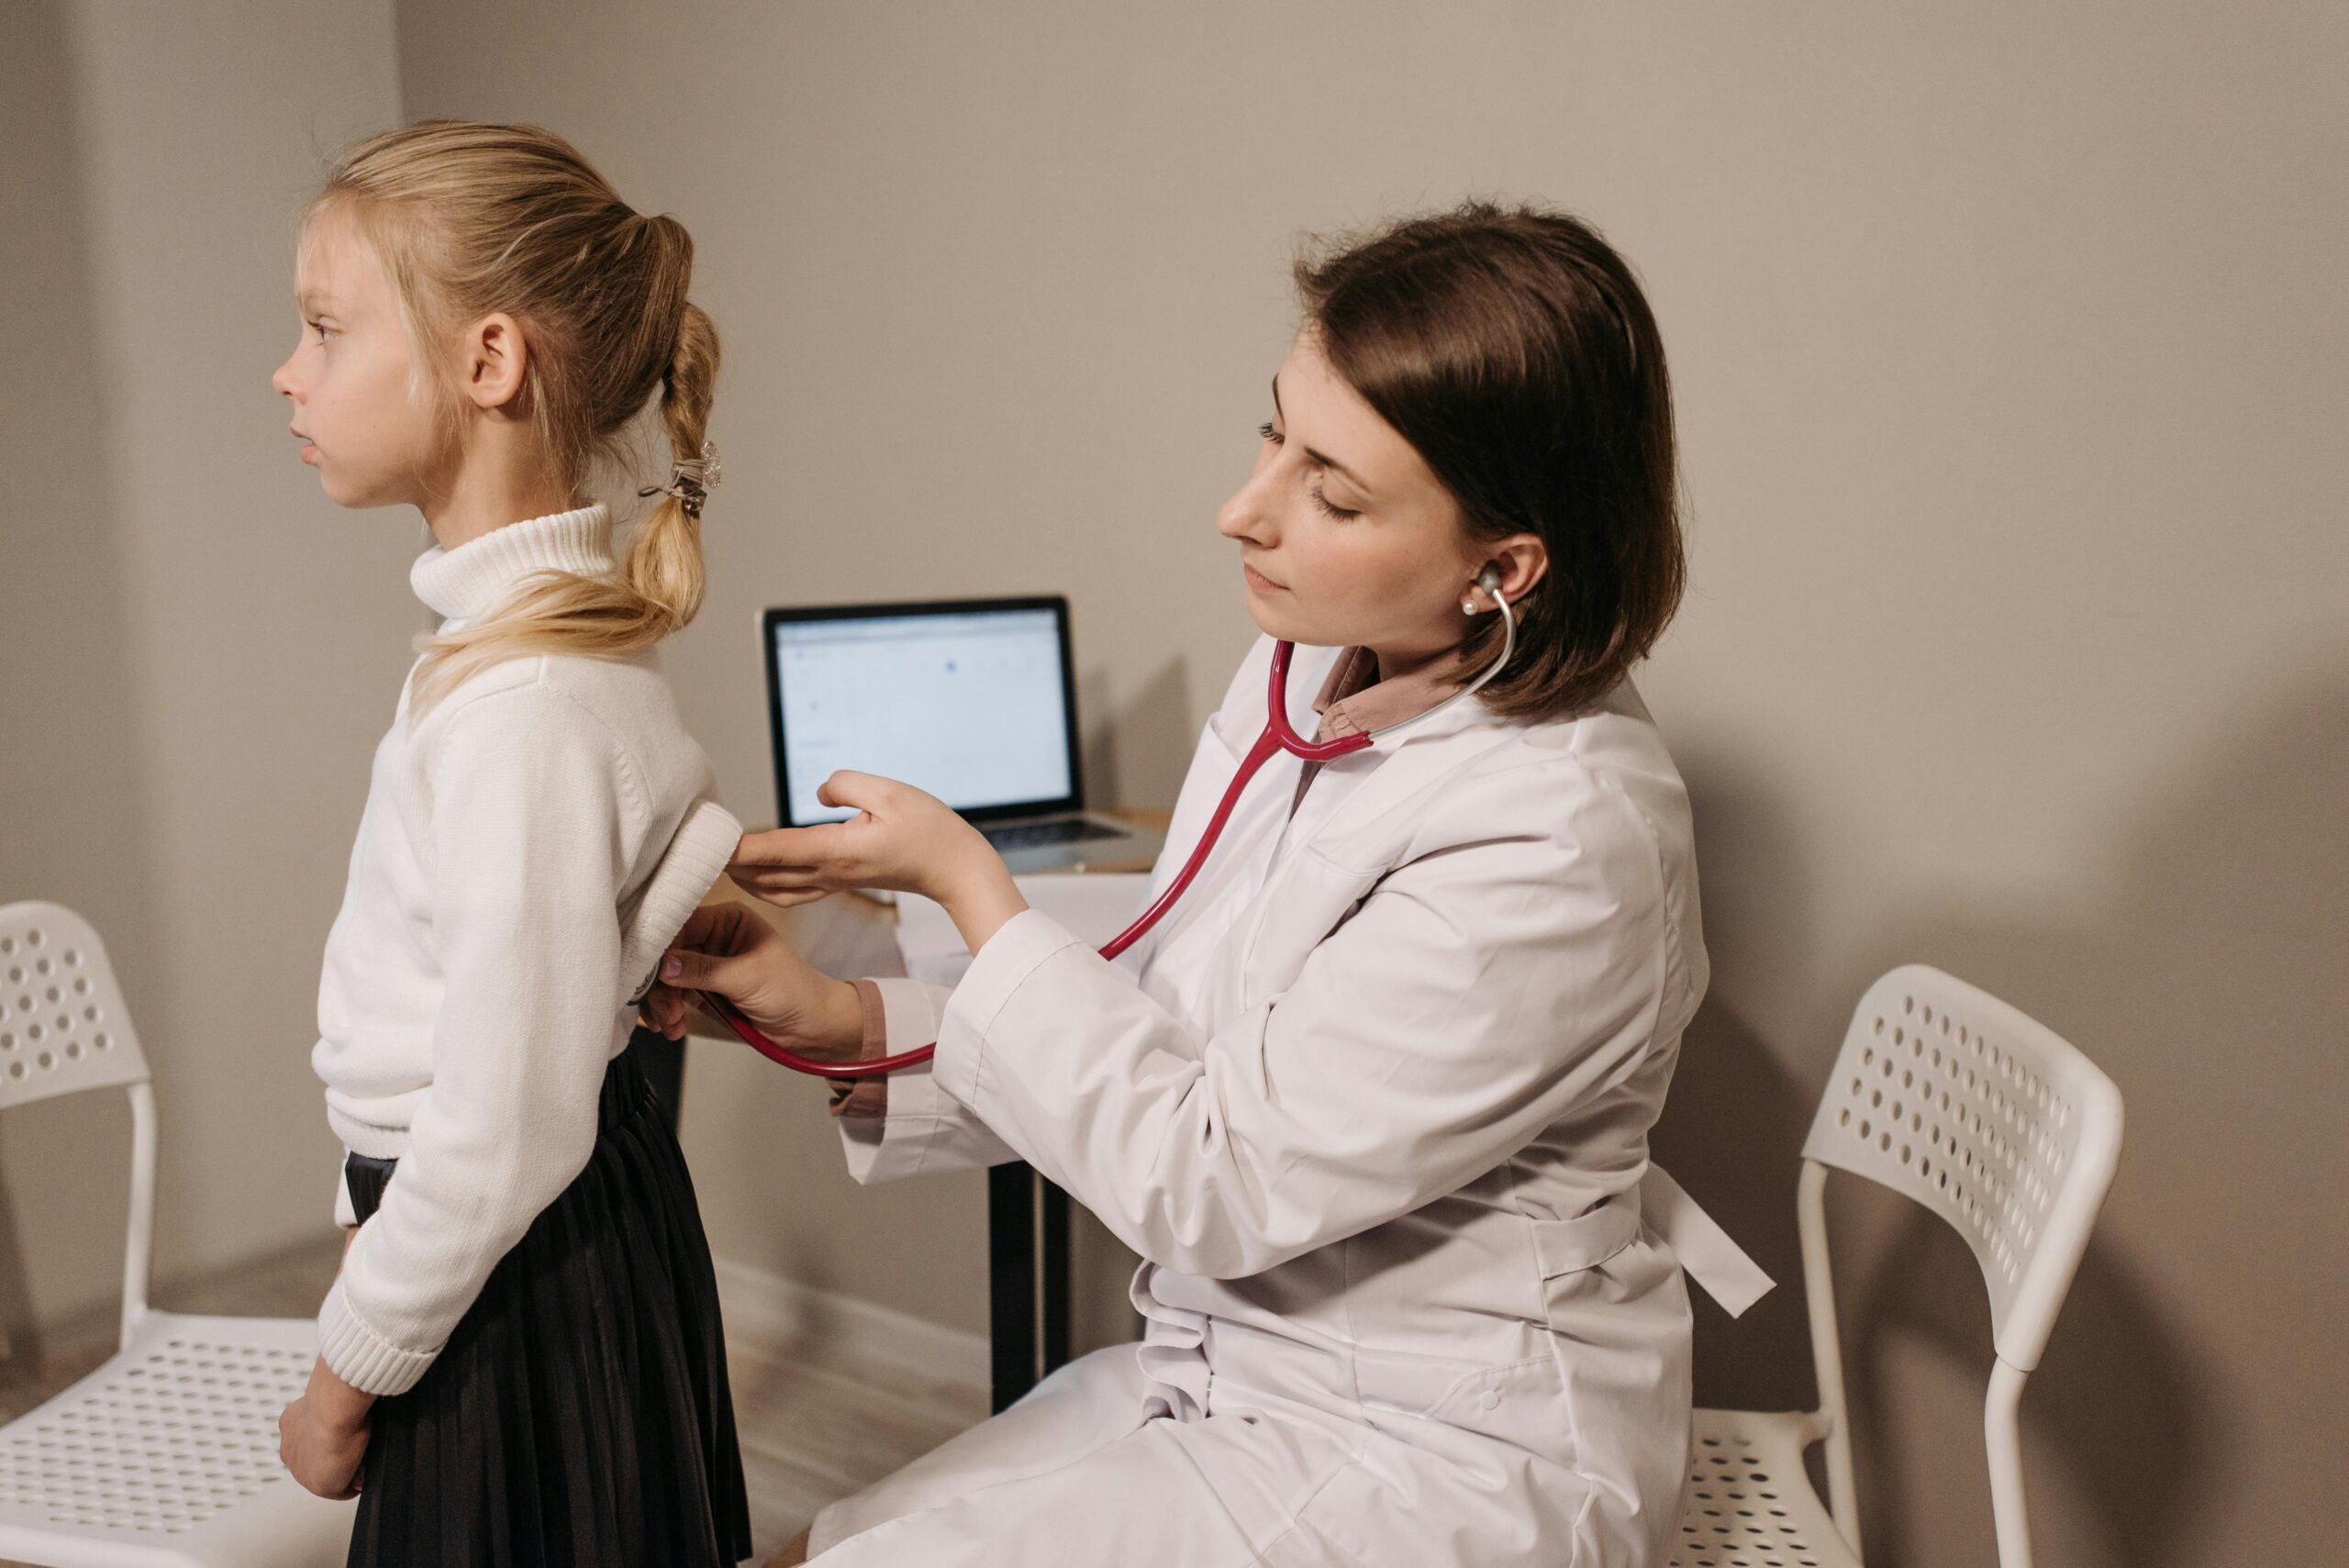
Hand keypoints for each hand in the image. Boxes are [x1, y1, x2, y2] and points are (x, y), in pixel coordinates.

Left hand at [278, 1357, 371, 1498]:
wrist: (333, 1408)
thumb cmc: (338, 1396)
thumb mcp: (332, 1400)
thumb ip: (335, 1412)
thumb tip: (353, 1422)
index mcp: (290, 1425)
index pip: (311, 1440)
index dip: (333, 1440)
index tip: (350, 1435)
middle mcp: (290, 1449)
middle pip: (318, 1461)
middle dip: (338, 1459)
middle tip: (360, 1449)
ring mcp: (301, 1470)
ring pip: (329, 1476)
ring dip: (346, 1472)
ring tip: (364, 1459)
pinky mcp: (320, 1486)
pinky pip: (341, 1492)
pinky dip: (354, 1484)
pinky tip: (364, 1470)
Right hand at [641, 901, 863, 1062]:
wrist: (809, 1027)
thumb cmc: (793, 991)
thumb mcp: (748, 977)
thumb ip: (704, 970)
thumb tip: (664, 964)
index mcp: (728, 919)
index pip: (681, 922)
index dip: (659, 944)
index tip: (644, 967)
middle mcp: (713, 937)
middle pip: (666, 952)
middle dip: (659, 982)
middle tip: (665, 1008)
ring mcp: (704, 965)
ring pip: (664, 977)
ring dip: (661, 1002)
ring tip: (672, 1023)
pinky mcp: (701, 990)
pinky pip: (671, 997)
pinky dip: (667, 1013)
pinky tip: (674, 1028)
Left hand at [729, 772, 1026, 949]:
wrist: (954, 868)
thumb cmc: (928, 829)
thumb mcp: (890, 792)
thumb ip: (846, 785)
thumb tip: (818, 792)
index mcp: (836, 849)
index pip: (773, 850)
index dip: (736, 848)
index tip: (706, 845)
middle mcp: (829, 871)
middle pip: (763, 874)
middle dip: (728, 866)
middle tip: (695, 852)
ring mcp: (834, 881)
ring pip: (773, 887)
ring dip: (743, 878)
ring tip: (716, 864)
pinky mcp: (841, 882)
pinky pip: (792, 890)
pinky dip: (765, 885)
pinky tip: (754, 877)